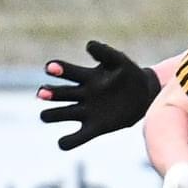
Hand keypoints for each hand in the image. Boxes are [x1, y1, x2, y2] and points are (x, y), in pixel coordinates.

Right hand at [38, 42, 160, 150]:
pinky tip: (63, 143)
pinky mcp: (94, 128)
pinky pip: (77, 138)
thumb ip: (105, 52)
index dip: (59, 69)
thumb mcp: (120, 61)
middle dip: (50, 93)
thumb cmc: (129, 75)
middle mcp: (82, 94)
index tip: (50, 67)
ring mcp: (86, 112)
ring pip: (62, 114)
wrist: (144, 96)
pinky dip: (68, 141)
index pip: (68, 72)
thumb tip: (89, 45)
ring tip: (45, 115)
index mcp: (86, 77)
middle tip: (42, 92)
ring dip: (52, 114)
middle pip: (60, 94)